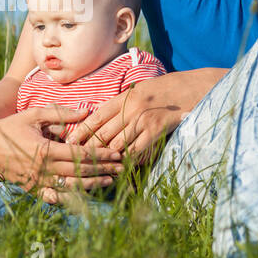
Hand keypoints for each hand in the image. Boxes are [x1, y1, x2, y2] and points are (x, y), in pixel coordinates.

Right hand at [0, 104, 123, 193]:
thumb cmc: (12, 125)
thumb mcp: (35, 115)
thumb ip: (61, 114)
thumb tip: (87, 110)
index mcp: (46, 150)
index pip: (80, 154)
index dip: (101, 155)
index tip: (117, 153)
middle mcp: (43, 168)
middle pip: (80, 172)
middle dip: (103, 170)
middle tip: (122, 168)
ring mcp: (38, 181)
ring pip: (71, 187)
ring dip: (92, 185)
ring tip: (110, 181)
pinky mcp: (32, 189)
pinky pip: (56, 196)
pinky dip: (72, 196)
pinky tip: (86, 195)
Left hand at [64, 74, 190, 164]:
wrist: (188, 89)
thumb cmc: (160, 92)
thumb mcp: (136, 93)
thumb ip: (119, 107)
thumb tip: (97, 123)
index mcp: (122, 99)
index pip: (95, 118)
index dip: (80, 132)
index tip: (69, 142)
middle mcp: (130, 109)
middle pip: (102, 134)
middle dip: (89, 149)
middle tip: (78, 160)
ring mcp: (143, 120)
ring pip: (117, 145)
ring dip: (107, 159)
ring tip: (96, 168)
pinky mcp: (156, 130)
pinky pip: (136, 151)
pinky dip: (127, 160)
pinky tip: (121, 167)